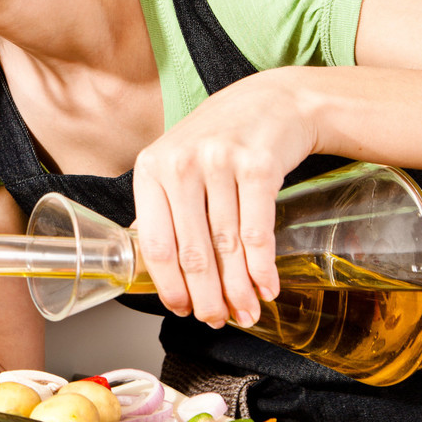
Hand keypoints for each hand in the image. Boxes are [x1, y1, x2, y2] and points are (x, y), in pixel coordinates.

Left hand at [131, 70, 315, 327]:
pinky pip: (258, 232)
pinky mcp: (259, 166)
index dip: (168, 284)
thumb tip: (149, 262)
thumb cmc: (218, 139)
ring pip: (227, 247)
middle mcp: (181, 164)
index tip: (180, 309)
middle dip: (206, 296)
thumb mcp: (176, 162)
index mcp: (151, 168)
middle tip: (215, 321)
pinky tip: (266, 288)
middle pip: (193, 251)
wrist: (273, 101)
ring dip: (238, 289)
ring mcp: (220, 163)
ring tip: (245, 313)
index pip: (155, 243)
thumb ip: (161, 206)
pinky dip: (263, 268)